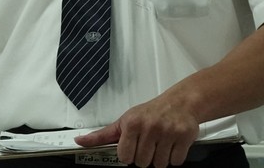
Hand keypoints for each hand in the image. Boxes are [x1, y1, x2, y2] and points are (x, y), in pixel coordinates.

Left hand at [76, 97, 199, 167]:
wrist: (180, 102)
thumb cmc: (150, 113)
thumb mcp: (124, 121)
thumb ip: (102, 135)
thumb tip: (79, 142)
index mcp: (133, 123)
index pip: (125, 157)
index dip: (130, 154)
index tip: (134, 145)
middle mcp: (150, 127)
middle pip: (142, 163)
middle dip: (146, 156)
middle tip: (150, 142)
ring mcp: (168, 132)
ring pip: (160, 164)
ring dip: (161, 157)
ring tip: (161, 142)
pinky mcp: (184, 136)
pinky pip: (176, 162)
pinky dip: (175, 156)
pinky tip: (172, 143)